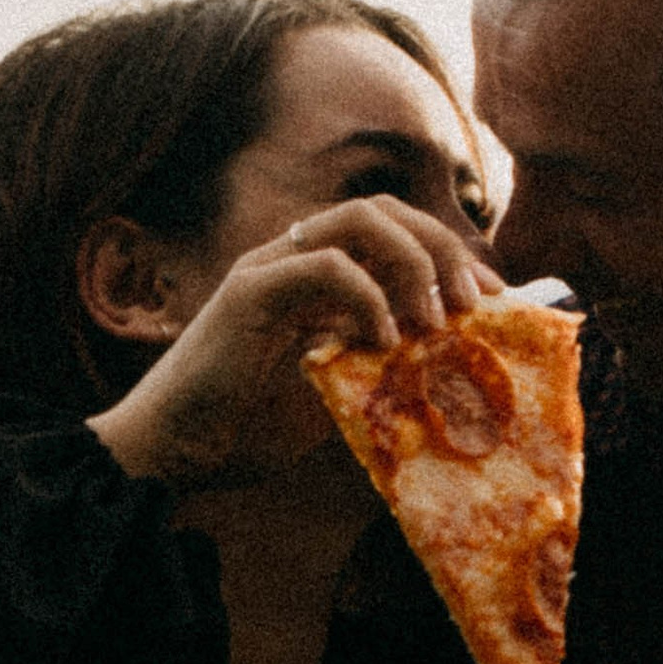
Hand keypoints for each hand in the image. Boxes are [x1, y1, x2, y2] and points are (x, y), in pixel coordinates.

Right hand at [92, 203, 501, 495]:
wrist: (169, 453)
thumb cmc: (243, 432)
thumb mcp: (333, 396)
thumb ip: (376, 370)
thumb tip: (446, 369)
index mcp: (313, 275)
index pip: (393, 231)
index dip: (448, 254)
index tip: (493, 297)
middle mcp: (291, 258)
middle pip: (384, 210)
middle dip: (442, 246)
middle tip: (477, 301)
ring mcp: (267, 267)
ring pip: (357, 219)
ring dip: (412, 261)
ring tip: (436, 319)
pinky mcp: (248, 292)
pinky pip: (325, 264)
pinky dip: (368, 295)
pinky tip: (382, 341)